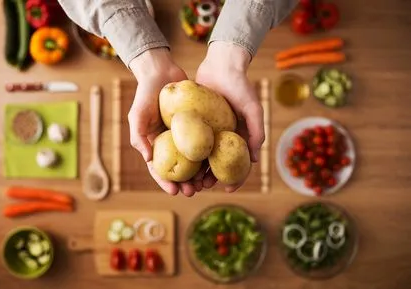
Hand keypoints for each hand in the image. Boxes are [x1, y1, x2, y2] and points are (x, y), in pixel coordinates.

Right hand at [129, 48, 203, 196]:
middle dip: (184, 183)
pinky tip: (216, 163)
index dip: (165, 182)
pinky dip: (209, 154)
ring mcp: (184, 135)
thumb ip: (138, 137)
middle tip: (193, 192)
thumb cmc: (146, 94)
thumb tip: (149, 160)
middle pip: (178, 169)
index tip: (174, 192)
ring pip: (193, 160)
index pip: (158, 169)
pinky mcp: (197, 125)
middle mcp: (170, 143)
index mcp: (155, 144)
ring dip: (198, 174)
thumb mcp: (137, 115)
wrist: (162, 71)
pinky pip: (204, 143)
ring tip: (206, 183)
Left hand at [196, 41, 264, 191]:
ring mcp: (209, 130)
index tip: (227, 189)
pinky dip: (185, 153)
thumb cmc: (240, 86)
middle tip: (200, 187)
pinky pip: (189, 141)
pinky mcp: (195, 123)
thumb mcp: (253, 108)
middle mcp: (223, 136)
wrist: (221, 65)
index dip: (235, 178)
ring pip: (201, 156)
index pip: (238, 164)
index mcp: (238, 137)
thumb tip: (254, 159)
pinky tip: (177, 162)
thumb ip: (257, 131)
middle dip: (209, 179)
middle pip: (216, 164)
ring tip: (188, 180)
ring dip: (195, 170)